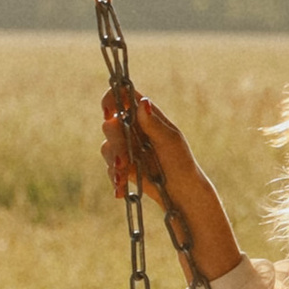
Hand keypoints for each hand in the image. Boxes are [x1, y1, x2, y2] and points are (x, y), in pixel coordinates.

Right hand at [101, 88, 195, 209]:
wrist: (182, 191)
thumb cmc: (181, 161)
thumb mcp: (170, 141)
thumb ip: (154, 124)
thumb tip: (142, 103)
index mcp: (146, 115)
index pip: (122, 97)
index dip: (111, 100)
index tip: (110, 113)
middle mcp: (132, 128)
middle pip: (110, 125)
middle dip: (115, 142)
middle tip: (124, 160)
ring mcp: (125, 147)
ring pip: (107, 148)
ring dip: (114, 162)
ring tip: (123, 176)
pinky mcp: (122, 167)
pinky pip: (110, 169)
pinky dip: (115, 178)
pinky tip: (121, 188)